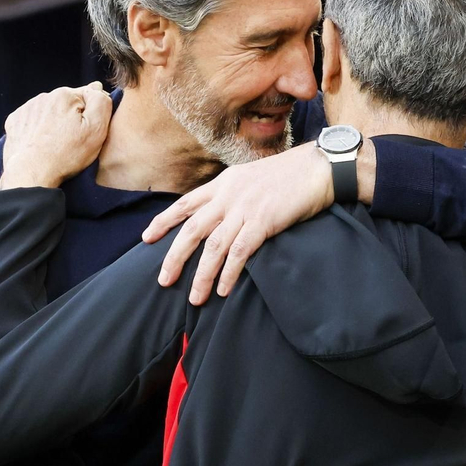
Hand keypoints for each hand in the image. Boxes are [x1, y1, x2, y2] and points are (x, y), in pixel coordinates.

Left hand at [0, 83, 111, 191]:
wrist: (31, 174)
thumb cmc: (66, 155)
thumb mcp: (96, 130)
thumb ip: (101, 103)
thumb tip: (96, 88)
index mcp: (65, 95)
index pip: (87, 95)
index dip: (91, 114)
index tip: (86, 131)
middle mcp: (44, 97)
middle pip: (66, 104)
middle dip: (71, 117)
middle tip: (72, 141)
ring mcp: (26, 109)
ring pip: (48, 111)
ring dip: (54, 123)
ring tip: (56, 144)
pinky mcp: (14, 122)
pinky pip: (32, 121)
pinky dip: (37, 129)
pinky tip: (41, 144)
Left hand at [142, 142, 333, 305]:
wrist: (319, 167)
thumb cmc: (290, 176)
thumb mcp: (251, 179)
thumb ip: (233, 195)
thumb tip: (220, 215)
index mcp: (224, 183)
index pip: (185, 204)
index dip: (164, 222)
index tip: (147, 238)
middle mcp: (228, 195)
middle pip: (192, 229)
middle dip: (175, 257)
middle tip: (163, 280)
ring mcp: (245, 209)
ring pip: (213, 246)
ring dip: (202, 275)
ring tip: (195, 297)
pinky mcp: (263, 222)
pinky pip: (239, 252)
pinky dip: (228, 273)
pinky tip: (223, 290)